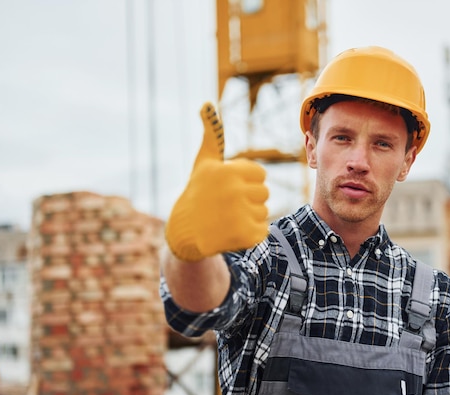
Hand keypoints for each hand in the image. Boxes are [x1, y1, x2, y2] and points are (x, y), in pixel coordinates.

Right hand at [165, 102, 268, 260]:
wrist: (184, 232)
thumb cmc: (198, 192)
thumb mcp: (204, 163)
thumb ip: (211, 135)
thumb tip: (206, 104)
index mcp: (229, 171)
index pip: (260, 174)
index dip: (246, 181)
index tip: (228, 188)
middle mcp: (234, 191)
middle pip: (264, 193)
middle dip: (249, 199)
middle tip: (227, 205)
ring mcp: (240, 214)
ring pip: (264, 212)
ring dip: (250, 217)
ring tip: (227, 218)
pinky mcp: (246, 236)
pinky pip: (263, 230)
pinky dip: (251, 233)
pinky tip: (231, 232)